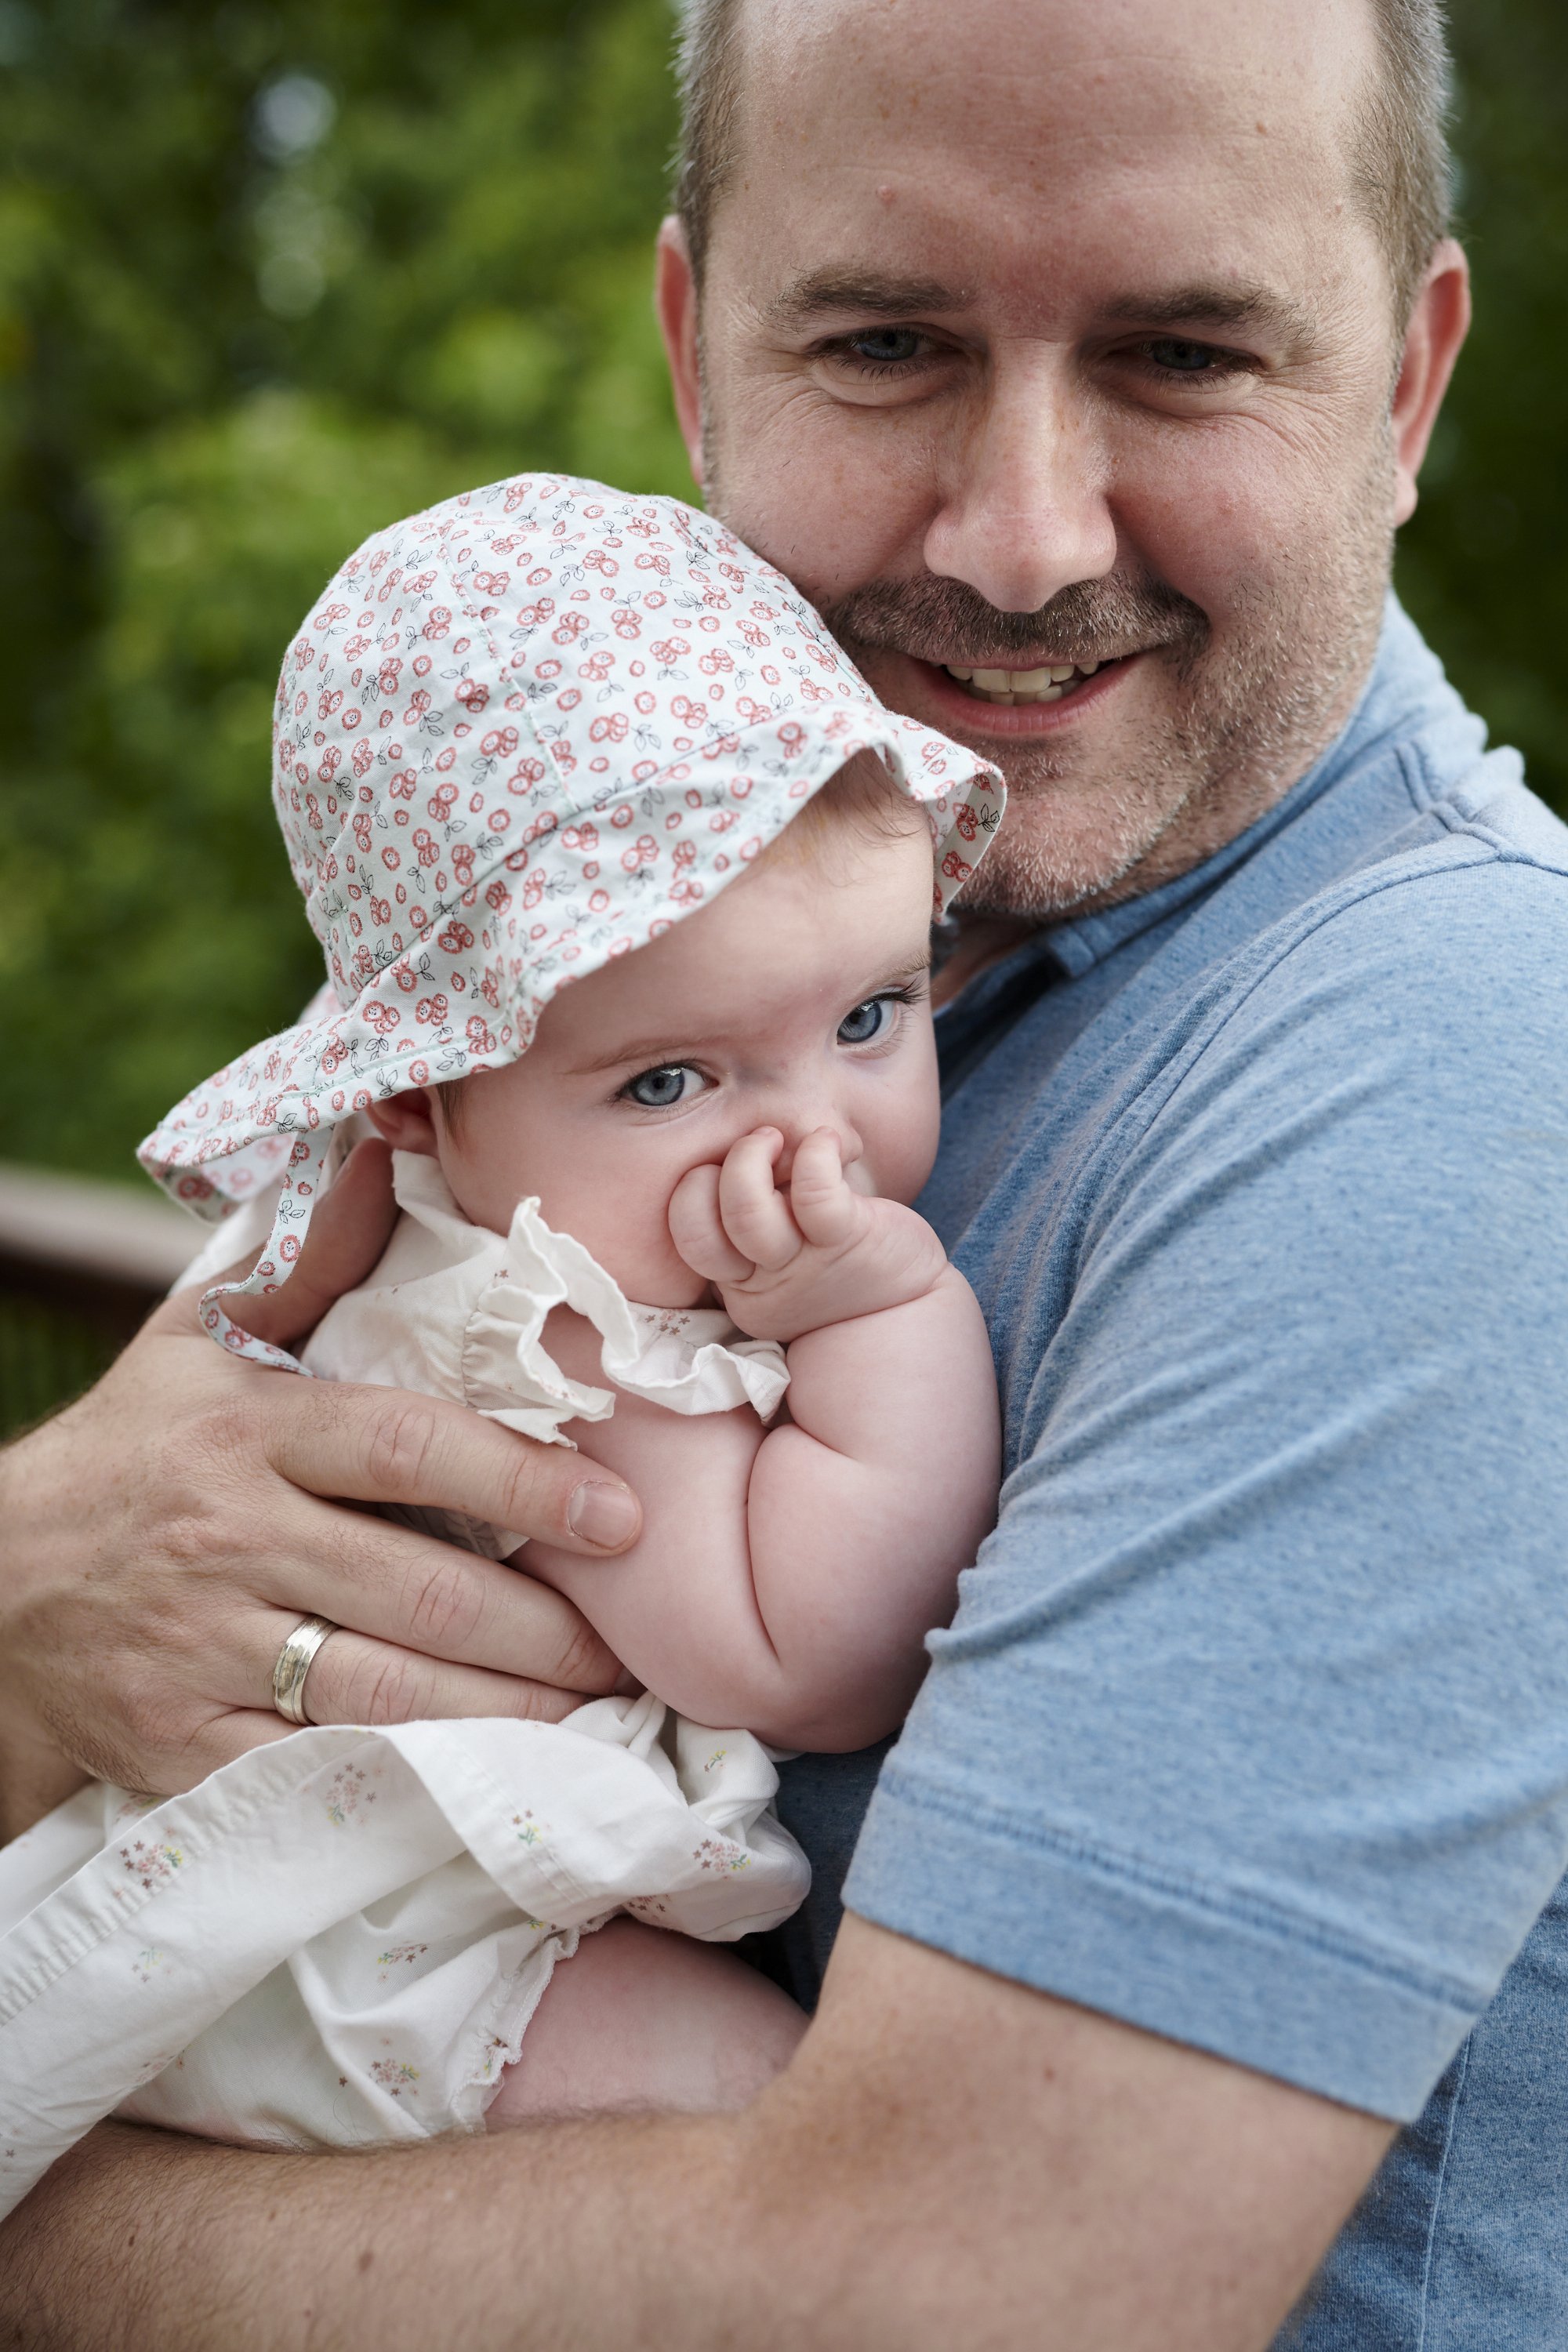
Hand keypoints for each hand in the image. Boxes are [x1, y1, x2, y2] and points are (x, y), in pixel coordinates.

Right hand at [0, 1142, 641, 1838]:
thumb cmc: (131, 1452)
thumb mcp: (198, 1341)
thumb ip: (304, 1262)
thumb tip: (387, 1155)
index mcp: (246, 1433)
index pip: (407, 1449)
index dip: (524, 1484)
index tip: (620, 1516)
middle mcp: (227, 1541)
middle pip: (415, 1593)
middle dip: (541, 1628)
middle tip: (626, 1643)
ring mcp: (201, 1652)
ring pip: (381, 1694)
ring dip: (502, 1715)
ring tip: (589, 1713)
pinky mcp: (181, 1746)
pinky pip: (318, 1770)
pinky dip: (409, 1779)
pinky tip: (485, 1777)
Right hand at [668, 1126, 948, 1343]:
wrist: (908, 1299)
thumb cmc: (838, 1257)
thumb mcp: (782, 1240)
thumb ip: (753, 1205)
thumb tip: (737, 1136)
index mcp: (738, 1279)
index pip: (685, 1237)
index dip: (694, 1191)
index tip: (734, 1170)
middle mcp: (759, 1282)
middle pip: (697, 1233)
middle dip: (710, 1177)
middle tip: (757, 1149)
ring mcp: (801, 1264)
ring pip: (746, 1214)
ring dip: (750, 1158)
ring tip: (777, 1139)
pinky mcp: (847, 1241)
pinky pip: (815, 1192)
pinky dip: (815, 1152)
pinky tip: (830, 1142)